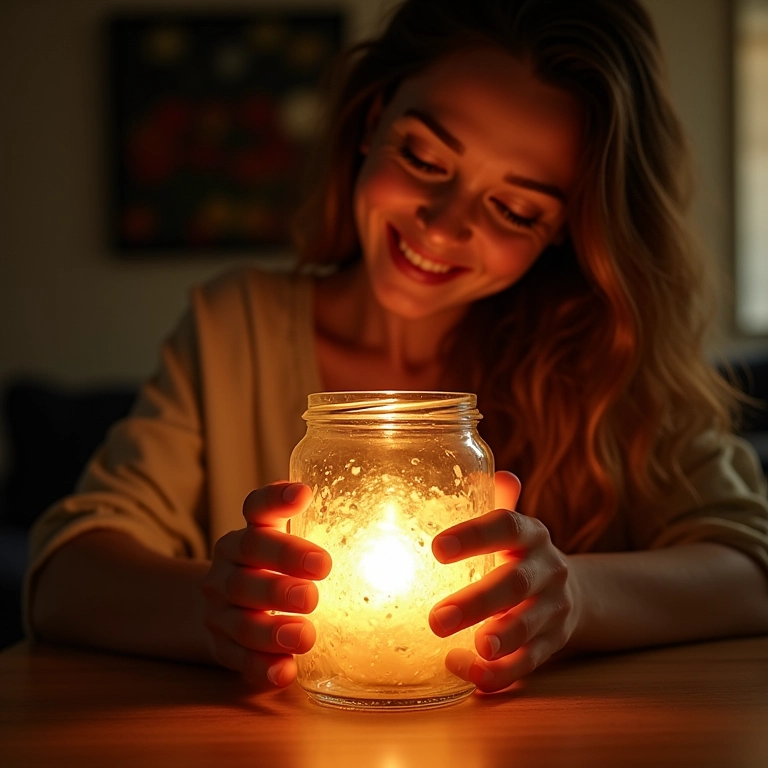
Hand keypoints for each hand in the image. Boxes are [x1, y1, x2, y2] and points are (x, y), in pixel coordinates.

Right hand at [202, 482, 330, 687]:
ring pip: (240, 618)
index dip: (276, 500)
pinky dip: (261, 666)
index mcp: (248, 534)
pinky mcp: (220, 645)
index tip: (303, 495)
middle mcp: (228, 566)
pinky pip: (237, 658)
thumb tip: (369, 510)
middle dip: (279, 577)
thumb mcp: (283, 542)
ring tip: (305, 636)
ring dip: (272, 629)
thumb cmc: (267, 569)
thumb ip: (314, 525)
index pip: (256, 509)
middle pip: (247, 566)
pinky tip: (285, 671)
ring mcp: (220, 608)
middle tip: (314, 589)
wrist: (220, 607)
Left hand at [428, 471, 577, 691]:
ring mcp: (554, 608)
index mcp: (530, 534)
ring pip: (530, 625)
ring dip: (501, 639)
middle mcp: (547, 569)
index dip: (474, 536)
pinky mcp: (555, 643)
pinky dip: (500, 673)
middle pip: (515, 583)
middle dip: (478, 602)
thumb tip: (478, 473)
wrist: (571, 592)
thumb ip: (493, 503)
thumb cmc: (519, 555)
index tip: (437, 548)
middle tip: (437, 619)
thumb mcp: (510, 527)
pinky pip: (530, 663)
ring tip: (475, 648)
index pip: (505, 526)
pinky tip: (468, 672)